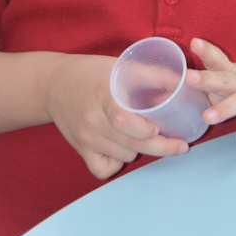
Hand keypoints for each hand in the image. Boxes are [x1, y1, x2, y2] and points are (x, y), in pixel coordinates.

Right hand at [44, 54, 187, 179]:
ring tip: (147, 135)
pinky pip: (103, 169)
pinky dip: (117, 163)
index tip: (163, 129)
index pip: (122, 120)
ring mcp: (85, 138)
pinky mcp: (80, 149)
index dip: (145, 129)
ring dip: (140, 149)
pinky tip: (123, 148)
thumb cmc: (91, 72)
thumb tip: (183, 81)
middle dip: (159, 147)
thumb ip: (150, 74)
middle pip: (129, 143)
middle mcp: (92, 120)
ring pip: (122, 155)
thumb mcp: (119, 66)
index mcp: (103, 95)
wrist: (52, 84)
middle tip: (180, 145)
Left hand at [185, 38, 235, 144]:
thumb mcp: (235, 76)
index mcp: (234, 73)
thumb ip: (211, 76)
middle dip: (207, 79)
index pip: (219, 60)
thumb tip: (181, 80)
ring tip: (207, 117)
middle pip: (225, 80)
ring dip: (225, 109)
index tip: (194, 42)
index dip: (206, 51)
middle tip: (189, 78)